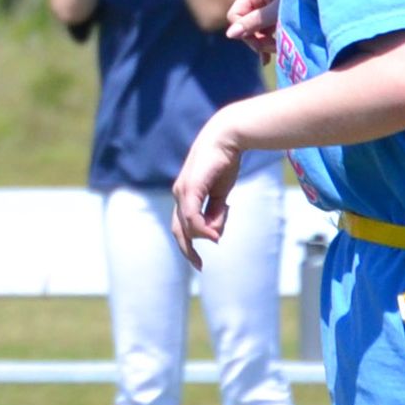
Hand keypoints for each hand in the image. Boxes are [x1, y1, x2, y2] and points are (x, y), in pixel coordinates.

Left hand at [170, 120, 245, 264]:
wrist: (225, 138)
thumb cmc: (223, 164)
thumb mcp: (221, 194)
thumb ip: (217, 214)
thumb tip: (214, 237)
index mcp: (185, 196)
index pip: (181, 226)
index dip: (188, 245)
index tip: (199, 262)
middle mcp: (180, 194)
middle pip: (179, 230)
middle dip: (188, 250)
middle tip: (199, 266)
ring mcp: (183, 191)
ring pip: (187, 224)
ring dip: (204, 233)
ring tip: (219, 230)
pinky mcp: (190, 187)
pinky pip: (191, 214)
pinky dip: (201, 228)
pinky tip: (212, 235)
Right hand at [225, 0, 279, 63]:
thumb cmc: (304, 0)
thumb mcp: (277, 13)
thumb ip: (253, 23)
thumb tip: (229, 35)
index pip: (235, 15)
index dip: (245, 32)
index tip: (262, 46)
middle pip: (243, 23)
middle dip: (257, 39)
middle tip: (273, 49)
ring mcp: (265, 5)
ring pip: (254, 29)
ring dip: (264, 42)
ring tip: (279, 50)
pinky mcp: (274, 13)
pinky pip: (263, 30)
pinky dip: (268, 41)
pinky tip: (271, 56)